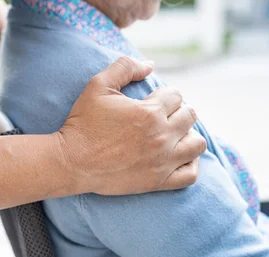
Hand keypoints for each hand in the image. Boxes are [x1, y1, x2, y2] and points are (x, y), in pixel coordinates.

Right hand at [57, 56, 205, 195]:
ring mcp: (162, 161)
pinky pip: (190, 174)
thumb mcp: (97, 85)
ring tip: (174, 135)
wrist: (72, 162)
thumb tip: (150, 64)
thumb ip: (125, 67)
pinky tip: (180, 156)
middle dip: (178, 111)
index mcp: (150, 112)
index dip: (165, 95)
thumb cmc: (83, 123)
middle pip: (190, 116)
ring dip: (189, 135)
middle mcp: (161, 136)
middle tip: (162, 116)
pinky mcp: (157, 181)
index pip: (176, 95)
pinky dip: (191, 163)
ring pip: (196, 144)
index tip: (152, 100)